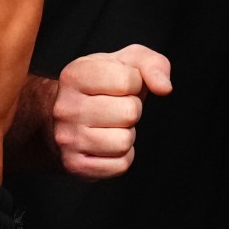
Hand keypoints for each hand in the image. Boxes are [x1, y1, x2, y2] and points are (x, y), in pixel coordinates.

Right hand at [51, 45, 171, 177]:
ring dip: (126, 134)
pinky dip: (122, 156)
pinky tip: (106, 143)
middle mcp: (66, 108)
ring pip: (124, 142)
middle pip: (129, 113)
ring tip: (110, 125)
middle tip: (115, 108)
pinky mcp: (75, 166)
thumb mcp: (126, 62)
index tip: (120, 86)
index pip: (128, 81)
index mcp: (75, 75)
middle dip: (132, 110)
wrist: (64, 116)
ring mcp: (67, 139)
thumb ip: (153, 64)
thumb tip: (164, 88)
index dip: (135, 83)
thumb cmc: (102, 86)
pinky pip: (121, 165)